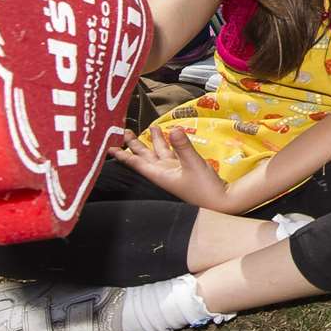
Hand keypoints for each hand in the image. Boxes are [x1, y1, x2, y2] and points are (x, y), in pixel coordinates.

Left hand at [108, 125, 227, 208]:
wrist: (222, 203)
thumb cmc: (205, 189)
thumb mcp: (194, 164)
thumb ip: (183, 146)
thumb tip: (174, 129)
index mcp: (160, 174)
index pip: (136, 162)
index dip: (123, 154)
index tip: (109, 147)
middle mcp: (164, 173)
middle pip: (145, 156)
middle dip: (135, 144)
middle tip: (125, 132)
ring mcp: (174, 172)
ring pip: (159, 154)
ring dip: (154, 141)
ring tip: (151, 128)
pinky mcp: (185, 171)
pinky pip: (172, 155)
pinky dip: (170, 145)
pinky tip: (171, 137)